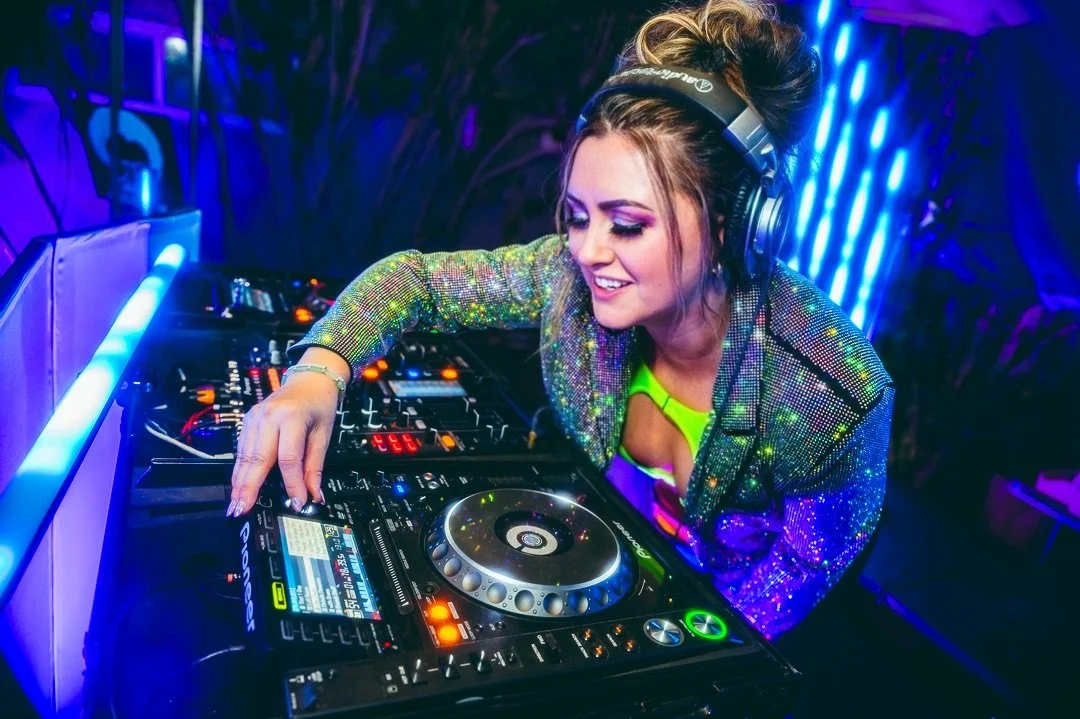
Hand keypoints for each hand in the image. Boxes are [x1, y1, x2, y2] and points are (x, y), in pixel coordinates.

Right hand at [227, 348, 349, 515]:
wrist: (309, 380)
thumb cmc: (319, 405)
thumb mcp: (324, 435)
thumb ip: (315, 467)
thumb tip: (314, 495)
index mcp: (292, 417)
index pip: (289, 458)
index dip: (292, 484)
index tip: (296, 503)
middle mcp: (269, 416)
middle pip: (258, 458)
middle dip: (249, 487)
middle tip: (243, 510)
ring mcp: (254, 417)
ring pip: (245, 456)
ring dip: (240, 482)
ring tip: (236, 505)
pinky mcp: (248, 420)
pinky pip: (242, 449)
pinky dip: (240, 470)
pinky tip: (238, 487)